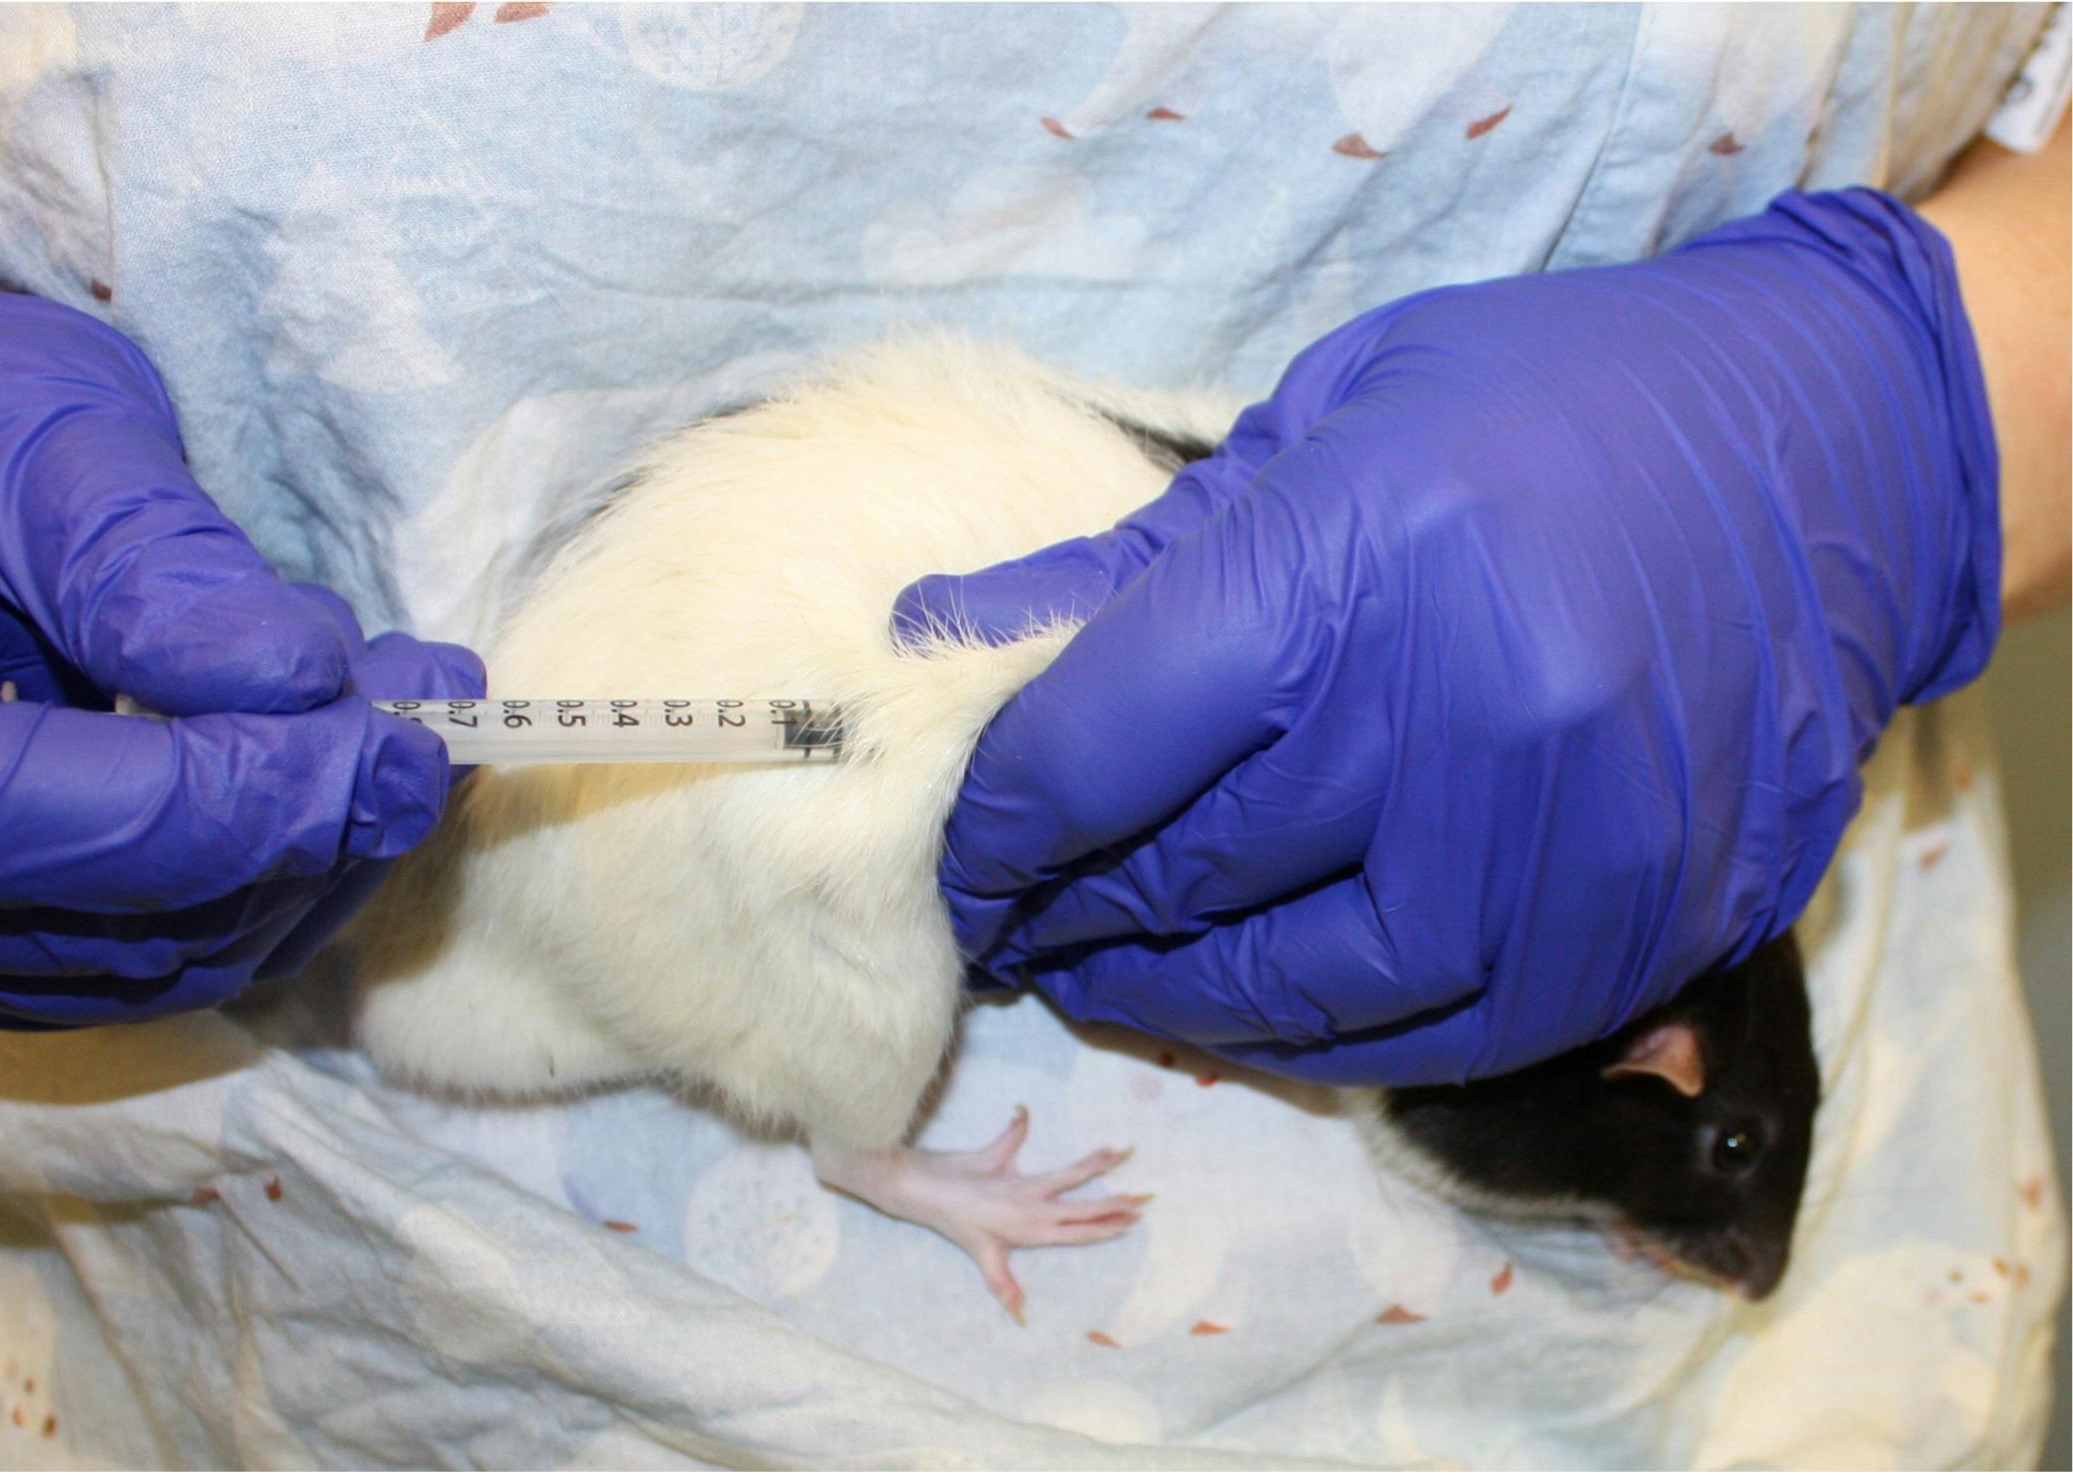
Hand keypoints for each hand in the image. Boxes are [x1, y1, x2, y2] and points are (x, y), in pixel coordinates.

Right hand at [0, 294, 484, 1026]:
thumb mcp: (25, 434)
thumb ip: (147, 562)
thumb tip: (297, 680)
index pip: (41, 824)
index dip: (238, 797)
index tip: (395, 741)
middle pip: (124, 919)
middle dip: (311, 820)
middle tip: (435, 708)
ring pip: (166, 959)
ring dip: (314, 849)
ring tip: (396, 710)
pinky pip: (157, 952)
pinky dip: (269, 870)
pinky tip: (328, 759)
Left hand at [897, 189, 1998, 1084]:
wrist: (1827, 445)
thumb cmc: (1543, 401)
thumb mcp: (1318, 423)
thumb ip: (1133, 560)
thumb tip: (943, 641)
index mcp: (1362, 550)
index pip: (1110, 739)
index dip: (1002, 817)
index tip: (961, 847)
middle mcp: (1469, 706)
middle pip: (1198, 867)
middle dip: (1072, 908)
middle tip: (1015, 918)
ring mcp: (1574, 832)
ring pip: (1315, 989)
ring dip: (1181, 1000)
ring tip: (1112, 974)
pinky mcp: (1654, 915)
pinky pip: (1453, 1030)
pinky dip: (1333, 1031)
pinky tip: (1266, 997)